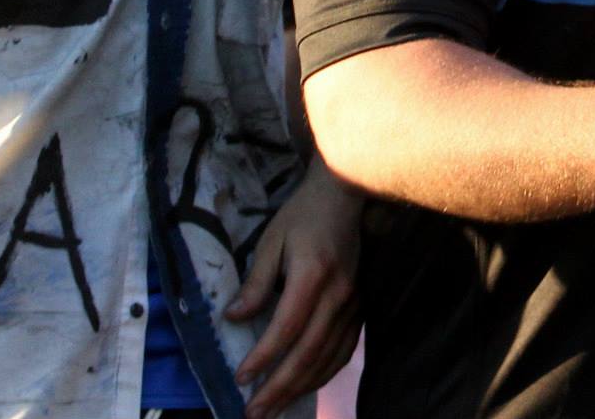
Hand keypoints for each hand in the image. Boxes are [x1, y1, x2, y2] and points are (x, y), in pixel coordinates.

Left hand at [225, 160, 362, 418]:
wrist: (345, 198)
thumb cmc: (302, 216)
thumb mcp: (271, 241)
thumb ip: (256, 282)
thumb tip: (234, 318)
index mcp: (313, 276)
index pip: (286, 328)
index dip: (264, 357)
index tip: (241, 379)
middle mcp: (338, 296)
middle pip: (308, 352)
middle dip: (280, 388)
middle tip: (254, 413)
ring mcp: (353, 305)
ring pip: (327, 358)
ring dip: (300, 388)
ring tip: (274, 409)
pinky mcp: (360, 309)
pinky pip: (343, 351)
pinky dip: (323, 374)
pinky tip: (305, 387)